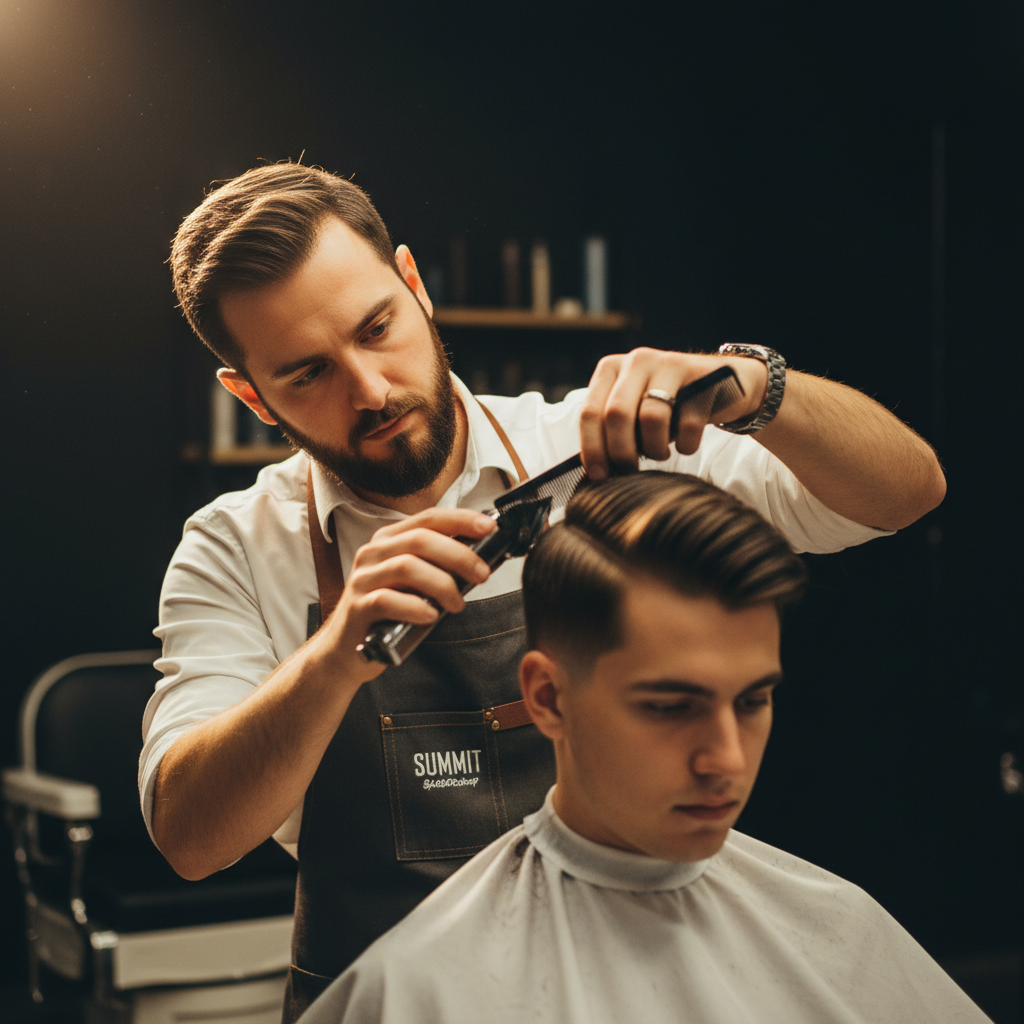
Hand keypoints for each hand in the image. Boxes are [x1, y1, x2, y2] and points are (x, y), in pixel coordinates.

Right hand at [321, 508, 497, 681]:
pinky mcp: (358, 607)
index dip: (461, 519)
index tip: (489, 527)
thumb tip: (481, 559)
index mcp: (389, 540)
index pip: (428, 518)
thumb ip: (438, 567)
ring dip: (442, 584)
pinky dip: (415, 607)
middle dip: (459, 555)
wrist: (345, 648)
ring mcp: (363, 579)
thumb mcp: (414, 583)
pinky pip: (387, 600)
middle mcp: (373, 553)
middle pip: (420, 539)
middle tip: (481, 574)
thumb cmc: (388, 613)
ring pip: (406, 566)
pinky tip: (431, 616)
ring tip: (457, 604)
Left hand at [579, 348, 768, 477]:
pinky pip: (688, 424)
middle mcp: (637, 361)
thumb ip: (610, 432)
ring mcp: (670, 365)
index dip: (592, 448)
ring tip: (660, 453)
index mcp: (610, 368)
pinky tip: (686, 443)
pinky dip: (686, 445)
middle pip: (617, 414)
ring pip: (652, 418)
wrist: (724, 385)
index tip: (600, 477)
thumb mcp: (633, 412)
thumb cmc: (668, 408)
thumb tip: (593, 473)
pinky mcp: (703, 378)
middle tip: (631, 470)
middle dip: (622, 452)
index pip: (590, 412)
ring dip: (655, 448)